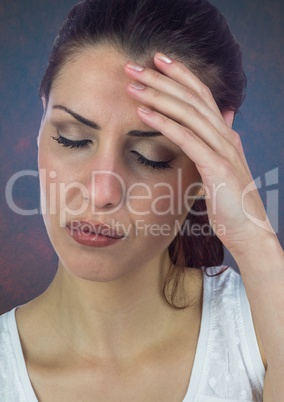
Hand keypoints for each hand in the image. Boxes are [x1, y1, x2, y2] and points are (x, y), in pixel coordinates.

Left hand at [124, 53, 273, 257]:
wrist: (248, 230)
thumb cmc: (230, 202)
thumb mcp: (222, 167)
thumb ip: (218, 142)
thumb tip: (222, 119)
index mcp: (224, 134)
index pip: (202, 94)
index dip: (180, 74)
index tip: (156, 60)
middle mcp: (225, 136)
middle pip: (193, 97)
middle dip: (162, 78)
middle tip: (134, 65)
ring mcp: (223, 150)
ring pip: (189, 113)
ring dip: (158, 96)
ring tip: (133, 85)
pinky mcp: (216, 167)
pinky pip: (187, 139)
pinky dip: (164, 124)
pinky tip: (143, 114)